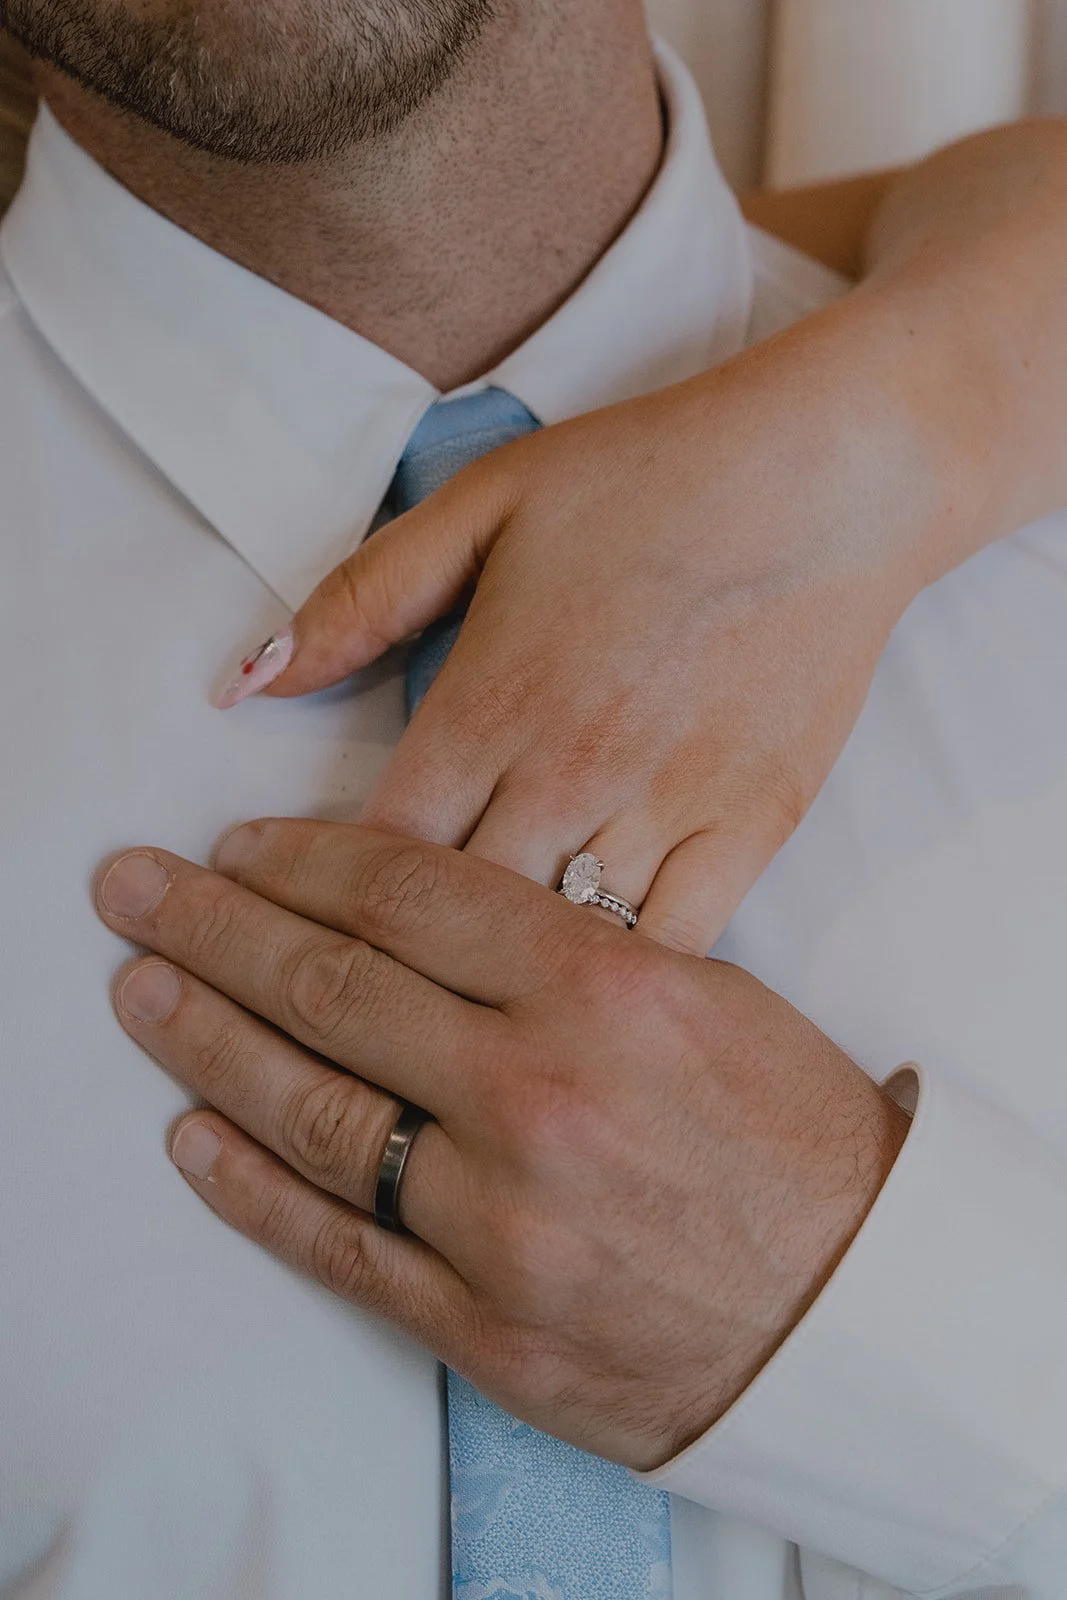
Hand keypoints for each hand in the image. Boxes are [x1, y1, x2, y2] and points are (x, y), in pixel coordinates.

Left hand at [96, 820, 908, 1468]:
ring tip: (143, 994)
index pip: (406, 897)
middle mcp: (536, 1094)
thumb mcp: (705, 993)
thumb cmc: (793, 1135)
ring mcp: (498, 1216)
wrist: (852, 1305)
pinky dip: (252, 1189)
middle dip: (214, 928)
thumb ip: (562, 952)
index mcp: (602, 988)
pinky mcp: (480, 1319)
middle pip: (333, 988)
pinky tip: (192, 1135)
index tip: (238, 845)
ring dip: (209, 1044)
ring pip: (312, 1110)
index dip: (302, 861)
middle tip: (135, 892)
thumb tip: (428, 917)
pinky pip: (337, 1243)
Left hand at [237, 296, 965, 954]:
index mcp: (491, 701)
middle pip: (453, 929)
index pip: (372, 860)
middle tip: (363, 1010)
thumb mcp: (480, 502)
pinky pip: (677, 949)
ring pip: (560, 955)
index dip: (317, 913)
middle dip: (397, 977)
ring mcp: (668, 810)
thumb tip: (248, 684)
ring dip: (506, 999)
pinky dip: (625, 985)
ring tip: (464, 1027)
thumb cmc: (651, 478)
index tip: (296, 934)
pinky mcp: (753, 830)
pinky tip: (592, 1003)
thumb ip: (358, 599)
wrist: (828, 475)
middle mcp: (571, 773)